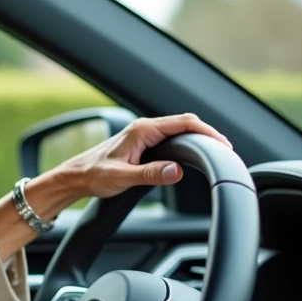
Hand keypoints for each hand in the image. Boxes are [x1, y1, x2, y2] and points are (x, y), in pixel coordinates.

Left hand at [55, 112, 232, 199]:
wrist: (75, 178)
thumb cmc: (93, 175)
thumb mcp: (121, 177)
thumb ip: (150, 174)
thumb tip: (177, 171)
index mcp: (142, 130)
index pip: (184, 123)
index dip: (208, 132)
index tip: (223, 144)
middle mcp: (145, 128)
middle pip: (186, 124)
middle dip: (208, 134)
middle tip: (226, 150)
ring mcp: (144, 135)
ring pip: (179, 131)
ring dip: (198, 138)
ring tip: (216, 151)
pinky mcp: (143, 144)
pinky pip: (171, 139)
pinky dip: (187, 144)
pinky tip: (194, 154)